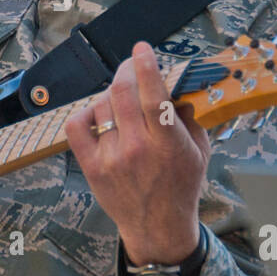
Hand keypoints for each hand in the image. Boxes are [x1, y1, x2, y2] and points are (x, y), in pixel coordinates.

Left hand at [65, 41, 210, 264]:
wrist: (158, 227)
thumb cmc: (180, 186)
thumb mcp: (199, 151)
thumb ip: (189, 117)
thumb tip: (176, 85)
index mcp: (167, 143)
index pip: (152, 94)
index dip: (145, 65)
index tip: (142, 49)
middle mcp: (137, 148)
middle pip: (122, 92)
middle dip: (126, 69)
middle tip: (132, 65)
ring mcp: (111, 158)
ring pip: (102, 105)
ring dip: (112, 92)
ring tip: (122, 97)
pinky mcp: (91, 167)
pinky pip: (77, 126)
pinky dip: (86, 112)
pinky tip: (98, 114)